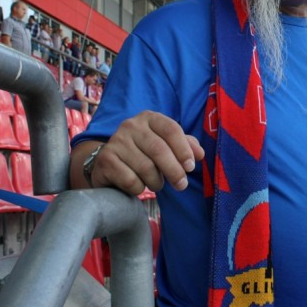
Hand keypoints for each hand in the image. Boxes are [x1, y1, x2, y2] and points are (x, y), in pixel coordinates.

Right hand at [87, 111, 204, 195]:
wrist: (108, 163)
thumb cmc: (144, 153)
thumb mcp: (165, 145)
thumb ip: (185, 146)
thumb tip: (200, 154)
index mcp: (149, 118)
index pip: (171, 129)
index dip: (184, 149)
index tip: (191, 167)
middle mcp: (131, 125)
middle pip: (159, 149)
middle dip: (174, 171)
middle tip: (181, 185)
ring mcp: (116, 141)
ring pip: (145, 167)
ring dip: (156, 182)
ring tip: (156, 184)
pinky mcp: (106, 160)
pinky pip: (130, 180)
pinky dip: (139, 188)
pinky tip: (138, 186)